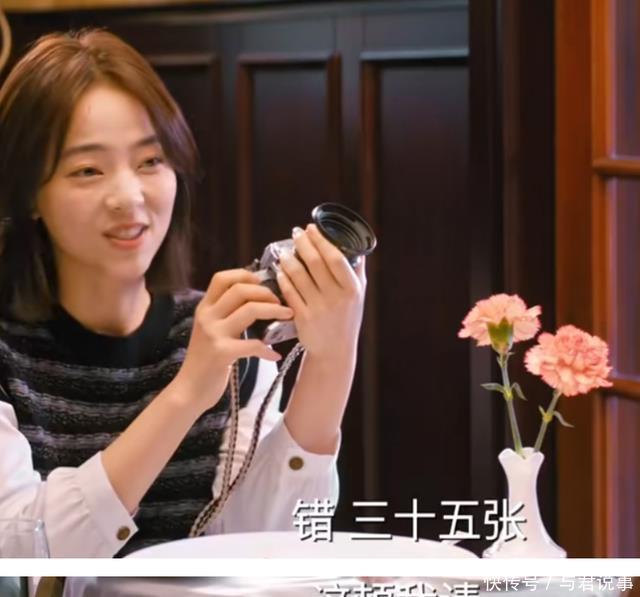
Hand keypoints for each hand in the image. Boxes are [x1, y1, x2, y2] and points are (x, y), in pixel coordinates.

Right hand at [172, 269, 292, 411]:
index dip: (245, 275)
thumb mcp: (210, 330)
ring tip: (287, 316)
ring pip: (249, 310)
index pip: (222, 278)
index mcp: (204, 307)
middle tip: (280, 302)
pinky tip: (275, 355)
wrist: (189, 390)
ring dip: (274, 311)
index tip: (263, 283)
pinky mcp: (222, 353)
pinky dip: (267, 349)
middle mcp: (207, 316)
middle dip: (266, 292)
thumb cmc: (205, 360)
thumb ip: (226, 314)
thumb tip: (256, 298)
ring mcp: (213, 334)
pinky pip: (252, 344)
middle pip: (240, 290)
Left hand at [277, 223, 366, 359]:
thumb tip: (354, 244)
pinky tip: (280, 270)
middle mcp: (336, 298)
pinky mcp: (302, 318)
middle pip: (314, 263)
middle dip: (302, 243)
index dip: (321, 240)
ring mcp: (318, 309)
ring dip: (289, 259)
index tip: (311, 228)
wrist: (335, 351)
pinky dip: (283, 278)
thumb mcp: (358, 295)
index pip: (335, 258)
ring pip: (298, 276)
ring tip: (285, 251)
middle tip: (296, 233)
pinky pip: (289, 292)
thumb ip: (357, 270)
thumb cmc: (347, 318)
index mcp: (351, 289)